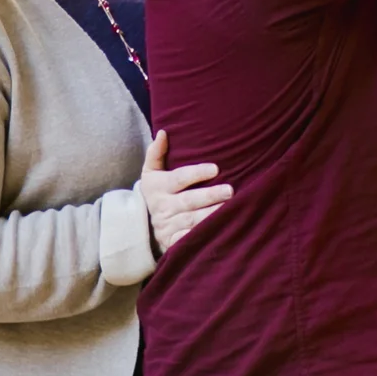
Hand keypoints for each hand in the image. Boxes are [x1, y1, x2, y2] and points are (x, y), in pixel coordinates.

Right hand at [139, 130, 230, 254]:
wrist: (145, 228)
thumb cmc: (158, 192)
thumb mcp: (151, 172)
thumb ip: (156, 152)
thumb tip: (163, 132)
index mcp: (158, 187)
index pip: (179, 178)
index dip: (197, 173)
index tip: (216, 169)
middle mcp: (162, 207)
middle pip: (189, 201)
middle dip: (210, 195)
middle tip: (230, 190)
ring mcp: (168, 227)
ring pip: (193, 221)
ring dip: (213, 215)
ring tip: (232, 208)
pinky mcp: (173, 242)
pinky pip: (191, 239)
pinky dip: (205, 235)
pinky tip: (222, 229)